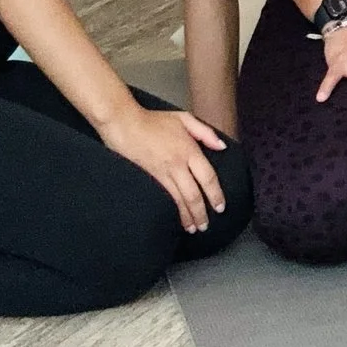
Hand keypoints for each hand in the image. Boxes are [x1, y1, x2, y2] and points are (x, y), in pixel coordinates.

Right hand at [100, 105, 229, 233]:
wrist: (125, 124)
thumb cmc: (153, 120)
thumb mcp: (184, 119)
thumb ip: (206, 133)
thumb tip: (222, 146)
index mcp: (189, 150)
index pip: (208, 177)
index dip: (215, 194)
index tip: (220, 207)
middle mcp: (178, 165)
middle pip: (194, 195)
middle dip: (201, 213)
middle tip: (205, 225)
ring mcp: (162, 173)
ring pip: (179, 200)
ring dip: (187, 216)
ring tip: (192, 228)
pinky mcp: (149, 179)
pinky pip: (164, 198)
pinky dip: (171, 210)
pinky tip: (174, 218)